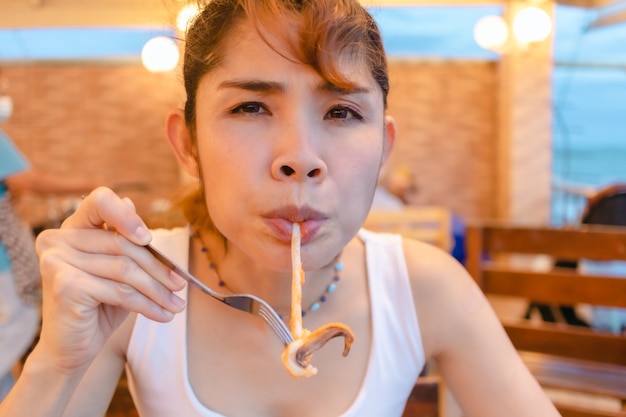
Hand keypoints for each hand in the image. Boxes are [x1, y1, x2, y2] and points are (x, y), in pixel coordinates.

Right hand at [35, 187, 185, 371]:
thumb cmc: (97, 306)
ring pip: (126, 270)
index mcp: (70, 229)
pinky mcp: (65, 285)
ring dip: (158, 290)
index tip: (150, 239)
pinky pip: (120, 291)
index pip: (99, 201)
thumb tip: (131, 201)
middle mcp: (57, 240)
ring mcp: (57, 261)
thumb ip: (123, 240)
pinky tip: (163, 315)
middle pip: (123, 244)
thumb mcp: (116, 270)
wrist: (71, 350)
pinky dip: (148, 305)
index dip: (128, 216)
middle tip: (181, 285)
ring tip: (177, 305)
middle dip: (159, 268)